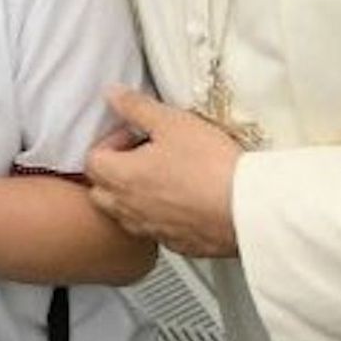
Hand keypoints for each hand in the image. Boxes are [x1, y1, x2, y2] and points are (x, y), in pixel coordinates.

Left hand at [85, 87, 241, 257]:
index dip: (111, 142)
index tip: (136, 134)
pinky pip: (156, 231)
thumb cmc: (210, 166)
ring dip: (134, 197)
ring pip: (126, 215)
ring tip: (164, 179)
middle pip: (101, 191)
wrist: (249, 209)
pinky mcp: (178, 245)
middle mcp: (130, 209)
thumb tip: (112, 95)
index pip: (91, 160)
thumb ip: (136, 107)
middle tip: (143, 156)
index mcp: (121, 178)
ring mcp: (153, 231)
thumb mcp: (171, 122)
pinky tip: (185, 203)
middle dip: (114, 172)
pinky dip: (160, 217)